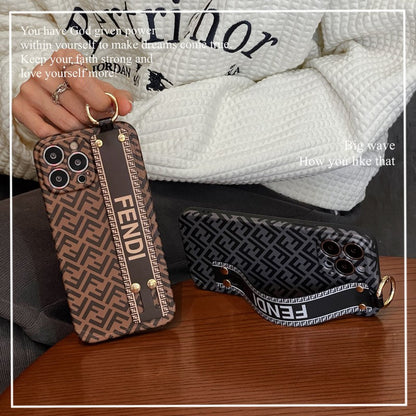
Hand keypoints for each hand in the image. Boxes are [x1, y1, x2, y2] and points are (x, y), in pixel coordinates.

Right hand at [12, 49, 132, 137]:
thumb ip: (117, 97)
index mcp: (65, 58)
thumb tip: (127, 106)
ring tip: (82, 125)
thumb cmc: (80, 91)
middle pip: (77, 105)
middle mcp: (44, 70)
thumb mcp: (101, 90)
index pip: (82, 80)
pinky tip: (66, 131)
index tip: (107, 110)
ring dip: (79, 129)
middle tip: (95, 122)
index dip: (99, 101)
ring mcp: (30, 88)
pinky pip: (45, 131)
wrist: (54, 96)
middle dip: (91, 119)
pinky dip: (61, 136)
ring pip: (64, 120)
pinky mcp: (20, 106)